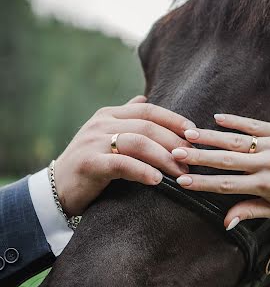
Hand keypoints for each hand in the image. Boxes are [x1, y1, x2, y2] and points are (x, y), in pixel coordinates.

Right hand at [55, 96, 195, 215]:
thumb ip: (125, 117)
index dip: (174, 119)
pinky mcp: (89, 163)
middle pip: (147, 126)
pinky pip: (122, 163)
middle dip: (174, 142)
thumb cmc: (89, 163)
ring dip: (164, 157)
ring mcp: (94, 142)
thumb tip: (144, 98)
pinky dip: (142, 171)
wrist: (57, 188)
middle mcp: (102, 124)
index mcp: (109, 114)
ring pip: (138, 142)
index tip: (194, 132)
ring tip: (180, 172)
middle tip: (193, 159)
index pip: (148, 110)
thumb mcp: (105, 135)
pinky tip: (157, 180)